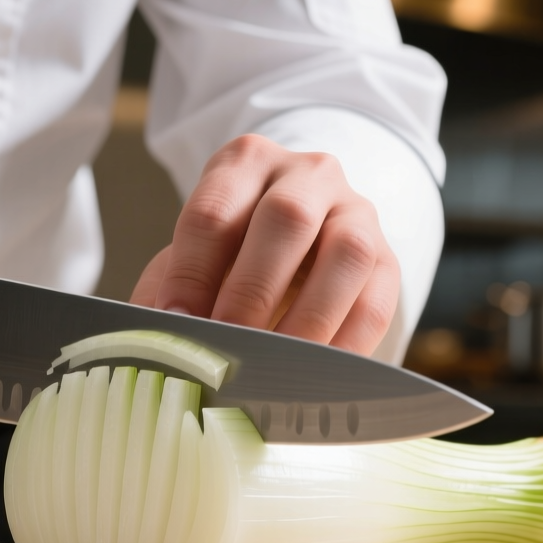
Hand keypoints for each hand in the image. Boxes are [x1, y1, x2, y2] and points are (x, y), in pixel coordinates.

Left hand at [130, 135, 398, 355]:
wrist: (298, 243)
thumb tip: (155, 347)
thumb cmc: (231, 254)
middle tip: (227, 345)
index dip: (191, 273)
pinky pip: (377, 302)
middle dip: (252, 290)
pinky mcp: (388, 260)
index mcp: (245, 163)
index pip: (215, 211)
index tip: (175, 324)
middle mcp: (307, 175)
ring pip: (346, 252)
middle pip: (286, 219)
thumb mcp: (195, 258)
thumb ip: (171, 292)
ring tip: (274, 368)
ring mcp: (356, 212)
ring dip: (307, 318)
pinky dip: (347, 346)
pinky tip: (317, 379)